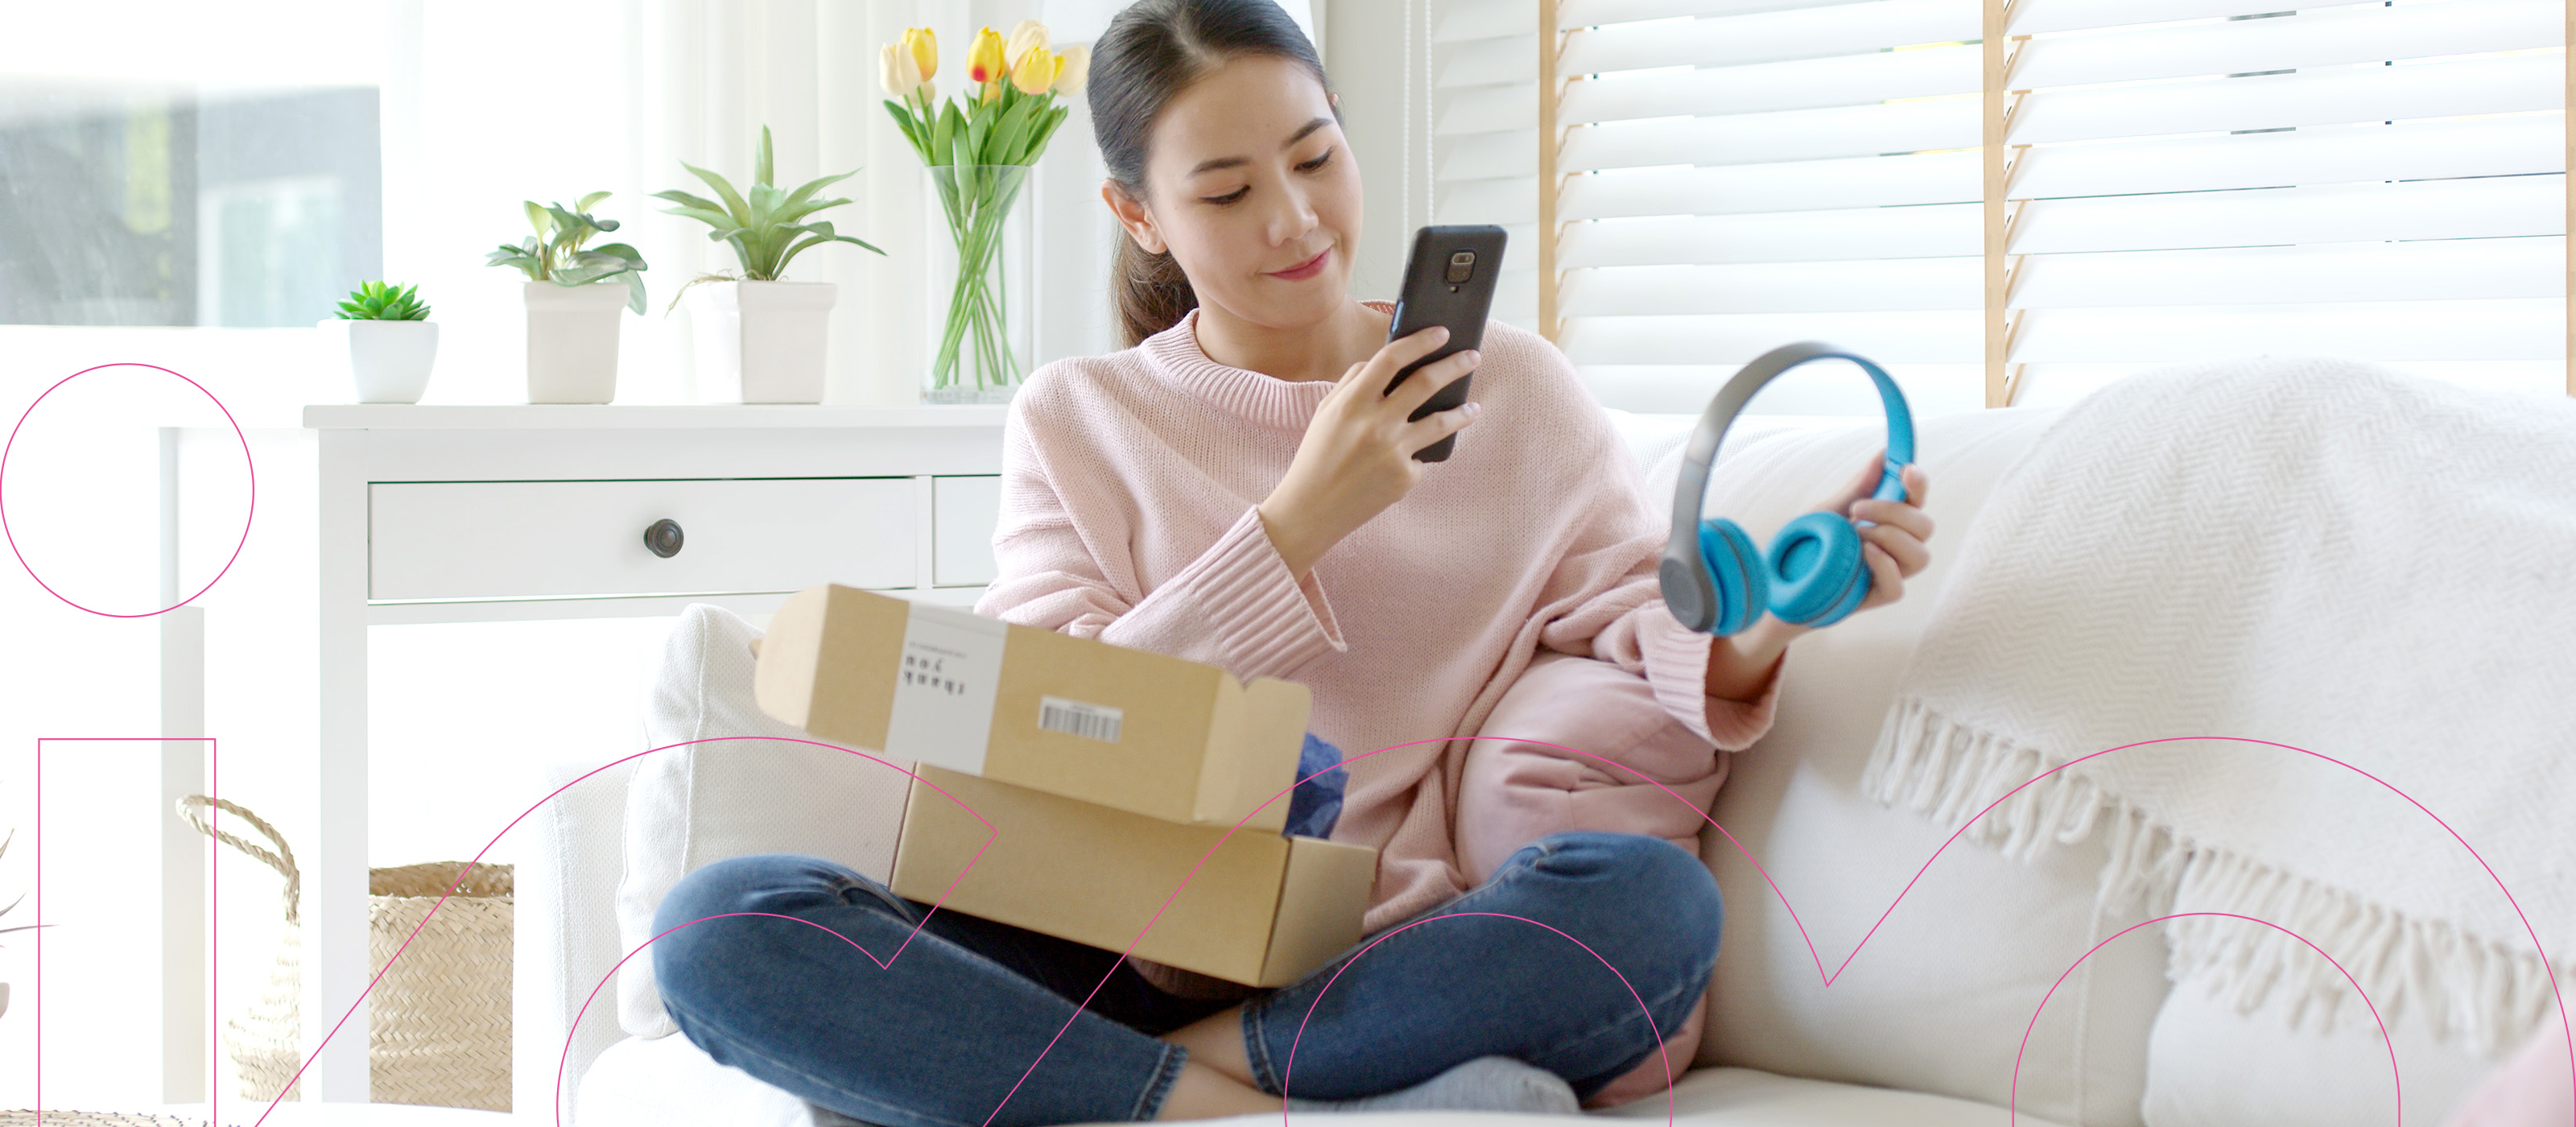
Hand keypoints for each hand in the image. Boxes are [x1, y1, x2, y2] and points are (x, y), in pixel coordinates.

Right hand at [1256, 326, 1480, 578]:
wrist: (1311, 510)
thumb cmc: (1318, 456)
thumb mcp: (1325, 413)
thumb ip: (1352, 383)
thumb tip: (1382, 361)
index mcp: (1352, 403)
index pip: (1390, 358)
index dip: (1419, 342)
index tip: (1440, 333)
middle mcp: (1375, 424)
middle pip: (1425, 382)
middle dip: (1454, 365)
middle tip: (1472, 357)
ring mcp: (1393, 452)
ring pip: (1441, 421)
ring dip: (1463, 411)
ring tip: (1473, 407)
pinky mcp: (1404, 477)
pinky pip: (1422, 456)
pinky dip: (1419, 453)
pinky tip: (1411, 458)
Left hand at [1796, 448, 1933, 626]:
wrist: (1784, 580)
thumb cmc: (1811, 542)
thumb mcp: (1830, 510)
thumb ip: (1859, 487)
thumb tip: (1884, 455)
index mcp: (1891, 520)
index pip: (1918, 500)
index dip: (1919, 483)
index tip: (1905, 469)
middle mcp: (1898, 546)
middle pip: (1925, 526)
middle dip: (1895, 512)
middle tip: (1857, 508)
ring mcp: (1892, 572)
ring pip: (1920, 556)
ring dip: (1890, 538)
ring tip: (1857, 535)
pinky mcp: (1879, 596)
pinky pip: (1898, 587)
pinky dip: (1883, 565)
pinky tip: (1862, 553)